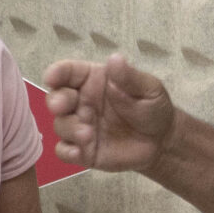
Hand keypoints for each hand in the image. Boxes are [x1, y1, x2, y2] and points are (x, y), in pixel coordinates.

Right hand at [43, 54, 176, 171]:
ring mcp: (80, 127)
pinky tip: (78, 153)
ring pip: (60, 125)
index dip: (57, 73)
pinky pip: (64, 151)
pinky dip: (66, 152)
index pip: (68, 72)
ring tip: (88, 134)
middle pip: (56, 98)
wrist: (161, 142)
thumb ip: (130, 77)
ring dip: (68, 128)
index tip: (52, 77)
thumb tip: (114, 59)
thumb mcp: (149, 89)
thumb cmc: (152, 108)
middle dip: (56, 101)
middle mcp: (81, 102)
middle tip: (63, 107)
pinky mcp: (83, 150)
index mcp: (92, 81)